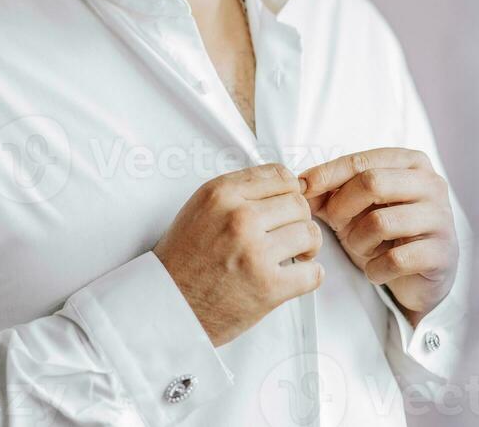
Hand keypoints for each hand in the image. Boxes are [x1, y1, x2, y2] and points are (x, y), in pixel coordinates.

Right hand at [153, 162, 324, 346]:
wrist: (166, 304)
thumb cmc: (184, 257)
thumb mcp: (202, 207)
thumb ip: (239, 192)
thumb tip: (285, 184)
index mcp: (221, 193)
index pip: (280, 175)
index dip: (290, 190)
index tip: (288, 204)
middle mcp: (238, 217)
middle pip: (298, 203)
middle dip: (299, 219)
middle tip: (291, 233)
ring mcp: (254, 252)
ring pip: (309, 233)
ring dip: (308, 246)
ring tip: (297, 254)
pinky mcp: (267, 287)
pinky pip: (312, 273)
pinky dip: (310, 275)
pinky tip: (297, 275)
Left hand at [298, 148, 458, 323]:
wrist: (421, 275)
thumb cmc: (387, 232)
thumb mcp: (355, 205)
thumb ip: (328, 191)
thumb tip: (297, 184)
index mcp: (410, 162)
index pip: (361, 160)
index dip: (327, 173)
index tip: (301, 186)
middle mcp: (431, 183)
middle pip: (371, 183)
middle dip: (343, 207)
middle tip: (336, 225)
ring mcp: (440, 218)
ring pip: (381, 221)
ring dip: (358, 241)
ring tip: (360, 248)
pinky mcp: (442, 254)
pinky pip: (396, 259)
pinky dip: (376, 268)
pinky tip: (376, 270)